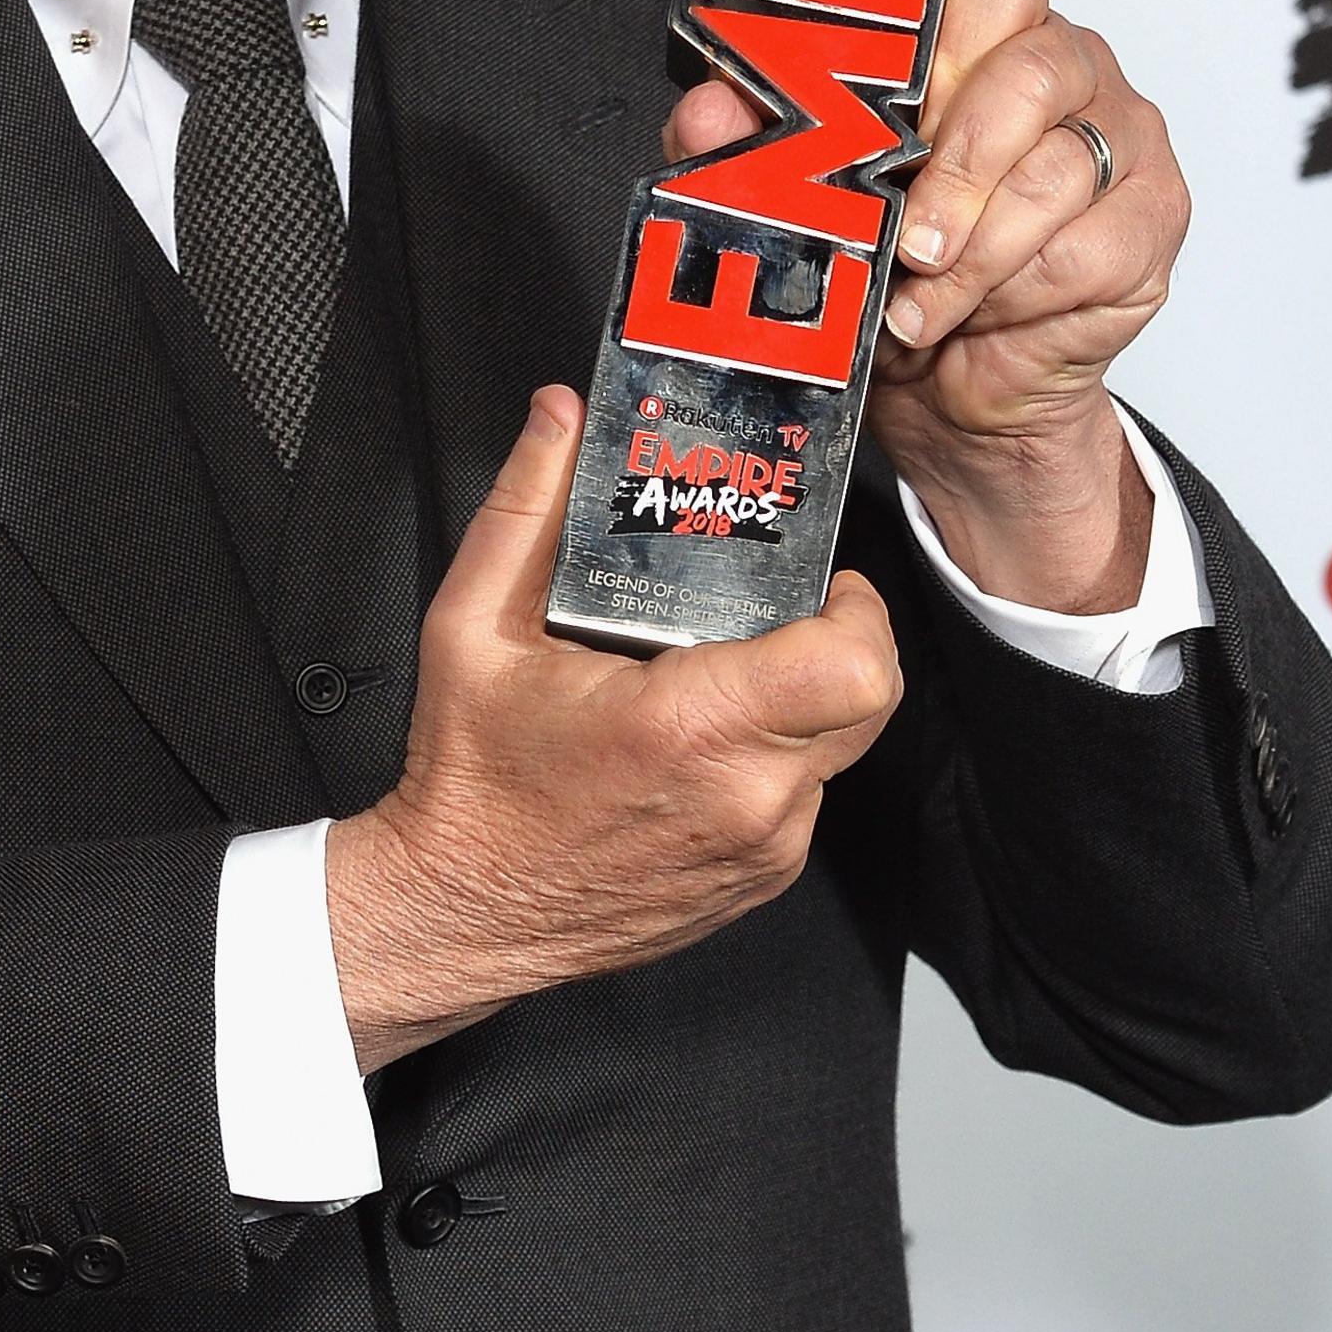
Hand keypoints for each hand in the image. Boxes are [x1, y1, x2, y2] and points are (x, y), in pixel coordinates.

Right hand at [326, 387, 900, 1071]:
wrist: (459, 913)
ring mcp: (762, 848)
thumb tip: (560, 418)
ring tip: (724, 670)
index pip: (854, 663)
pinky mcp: (760, 880)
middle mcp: (746, 797)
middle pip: (872, 699)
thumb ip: (525, 507)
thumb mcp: (471, 626)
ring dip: (805, 700)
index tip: (810, 579)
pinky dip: (776, 757)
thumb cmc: (468, 783)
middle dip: (841, 640)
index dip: (854, 607)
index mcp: (688, 728)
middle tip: (775, 610)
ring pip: (842, 747)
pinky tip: (703, 739)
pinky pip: (807, 795)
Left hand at [662, 0, 1185, 613]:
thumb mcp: (806, 201)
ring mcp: (1122, 139)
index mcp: (983, 32)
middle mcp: (1065, 67)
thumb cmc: (892, 272)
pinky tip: (973, 315)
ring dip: (974, 254)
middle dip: (958, 165)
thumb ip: (754, 144)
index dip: (935, 51)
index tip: (879, 122)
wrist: (956, 390)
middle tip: (905, 237)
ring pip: (1060, 172)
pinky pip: (1088, 248)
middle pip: (1034, 71)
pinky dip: (1015, 295)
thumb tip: (707, 110)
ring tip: (918, 299)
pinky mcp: (1153, 220)